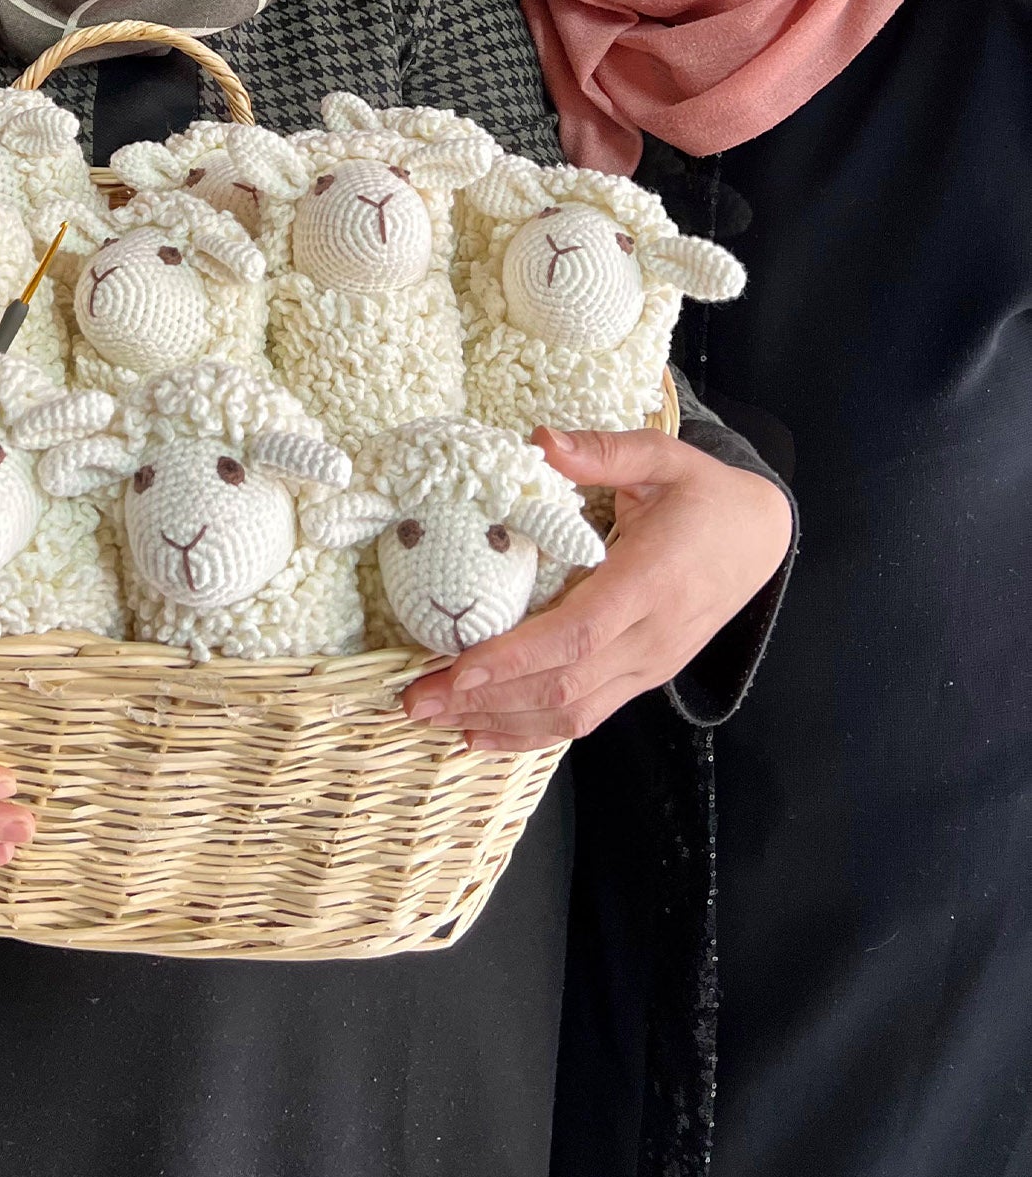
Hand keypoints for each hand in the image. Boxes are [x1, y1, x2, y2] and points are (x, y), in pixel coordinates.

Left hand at [402, 427, 791, 747]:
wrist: (761, 539)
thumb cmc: (704, 495)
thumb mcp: (662, 457)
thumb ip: (603, 451)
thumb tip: (540, 441)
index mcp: (652, 581)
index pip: (579, 634)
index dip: (517, 657)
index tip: (458, 667)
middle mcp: (651, 638)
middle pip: (564, 686)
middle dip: (486, 698)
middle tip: (415, 699)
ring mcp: (648, 666)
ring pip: (572, 714)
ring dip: (498, 722)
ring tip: (432, 717)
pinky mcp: (642, 678)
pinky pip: (585, 717)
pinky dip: (529, 734)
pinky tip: (480, 735)